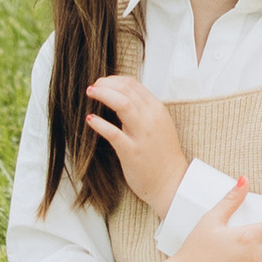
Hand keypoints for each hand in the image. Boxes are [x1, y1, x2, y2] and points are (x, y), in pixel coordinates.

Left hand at [84, 74, 188, 218]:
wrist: (171, 182)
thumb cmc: (162, 154)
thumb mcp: (158, 125)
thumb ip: (144, 111)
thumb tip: (122, 98)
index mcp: (157, 109)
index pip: (133, 84)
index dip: (115, 80)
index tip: (103, 82)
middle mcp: (151, 118)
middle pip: (126, 90)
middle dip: (106, 84)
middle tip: (93, 86)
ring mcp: (142, 134)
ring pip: (122, 104)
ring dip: (103, 94)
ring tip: (90, 92)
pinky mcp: (132, 151)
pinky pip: (113, 133)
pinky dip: (100, 123)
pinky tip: (90, 119)